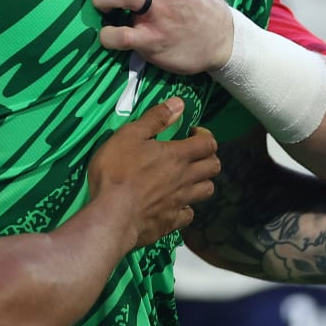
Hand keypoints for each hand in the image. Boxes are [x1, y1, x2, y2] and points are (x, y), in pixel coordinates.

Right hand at [85, 98, 220, 249]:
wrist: (112, 215)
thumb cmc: (117, 170)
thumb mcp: (129, 135)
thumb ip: (155, 119)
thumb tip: (179, 103)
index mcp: (177, 155)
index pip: (208, 144)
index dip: (205, 136)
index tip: (191, 134)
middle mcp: (185, 179)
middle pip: (213, 167)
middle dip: (209, 157)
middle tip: (193, 154)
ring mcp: (180, 202)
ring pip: (207, 190)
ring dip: (202, 181)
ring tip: (188, 178)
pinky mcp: (172, 222)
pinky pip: (189, 214)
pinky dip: (186, 207)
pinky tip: (175, 205)